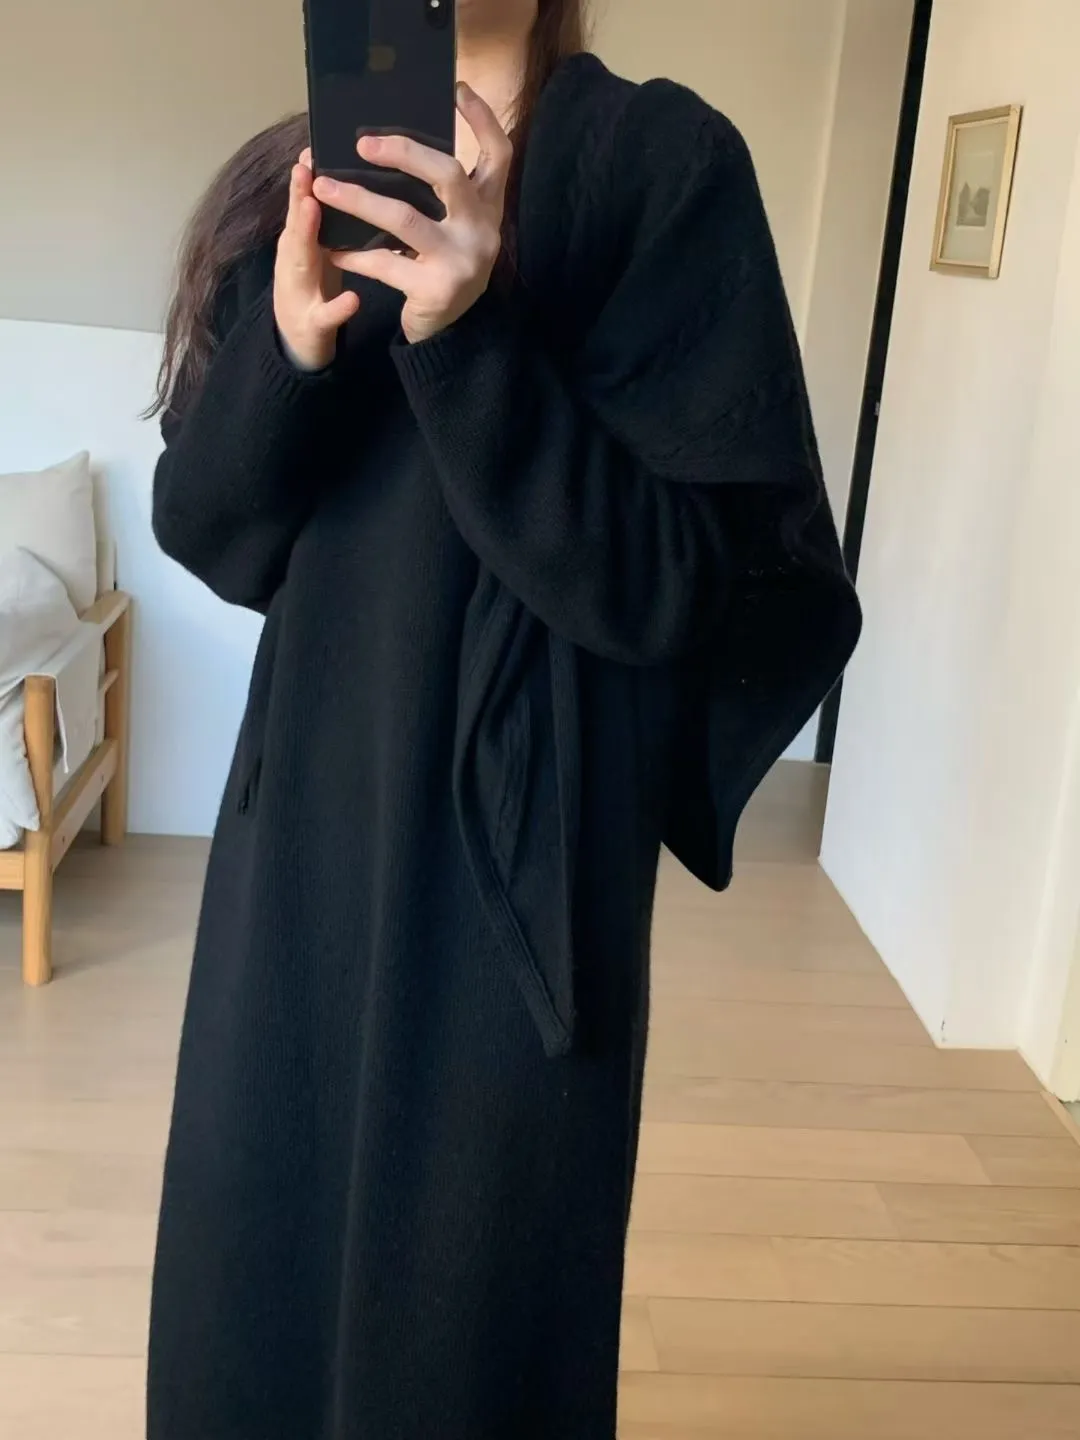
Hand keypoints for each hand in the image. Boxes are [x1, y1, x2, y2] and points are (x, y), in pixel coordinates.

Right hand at [274, 152, 360, 370]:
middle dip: (299, 196)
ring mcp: (300, 294)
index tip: (313, 145)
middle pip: (296, 225)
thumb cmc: (311, 291)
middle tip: (306, 167)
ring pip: (299, 262)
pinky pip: (326, 316)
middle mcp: (294, 263)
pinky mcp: (313, 326)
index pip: (303, 205)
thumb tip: (342, 177)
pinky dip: (338, 307)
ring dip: (304, 235)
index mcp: (300, 244)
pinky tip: (353, 299)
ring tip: (312, 210)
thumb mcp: (315, 252)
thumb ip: (325, 220)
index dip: (306, 177)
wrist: (298, 346)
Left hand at [312, 84, 512, 344]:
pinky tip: (331, 248)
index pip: (498, 154)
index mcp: (489, 209)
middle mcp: (483, 231)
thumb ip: (442, 194)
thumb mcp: (455, 228)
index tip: (457, 89)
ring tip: (324, 187)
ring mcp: (462, 261)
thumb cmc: (443, 268)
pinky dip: (354, 255)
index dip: (482, 120)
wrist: (449, 332)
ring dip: (358, 199)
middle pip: (447, 175)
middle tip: (362, 144)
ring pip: (405, 218)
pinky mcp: (436, 289)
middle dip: (403, 152)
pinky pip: (386, 264)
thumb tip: (392, 145)